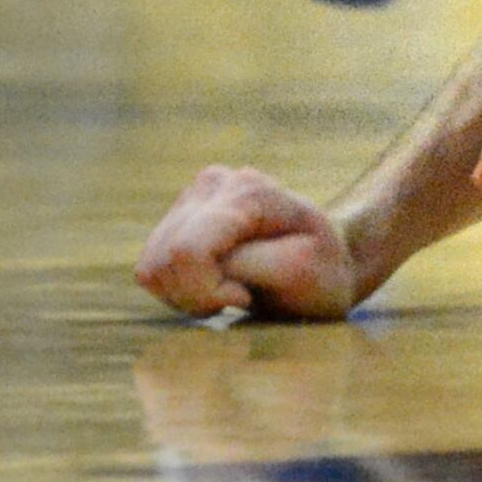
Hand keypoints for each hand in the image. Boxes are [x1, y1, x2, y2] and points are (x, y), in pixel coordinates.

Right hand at [136, 164, 363, 320]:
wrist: (330, 258)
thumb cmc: (323, 270)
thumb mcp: (303, 272)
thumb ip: (249, 263)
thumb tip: (195, 257)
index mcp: (248, 191)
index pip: (189, 251)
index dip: (207, 290)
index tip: (246, 298)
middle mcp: (215, 183)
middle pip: (165, 259)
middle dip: (195, 296)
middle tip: (240, 298)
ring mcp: (193, 195)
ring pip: (151, 265)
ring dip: (185, 294)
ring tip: (229, 291)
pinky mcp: (179, 216)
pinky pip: (151, 267)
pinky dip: (178, 289)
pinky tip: (214, 285)